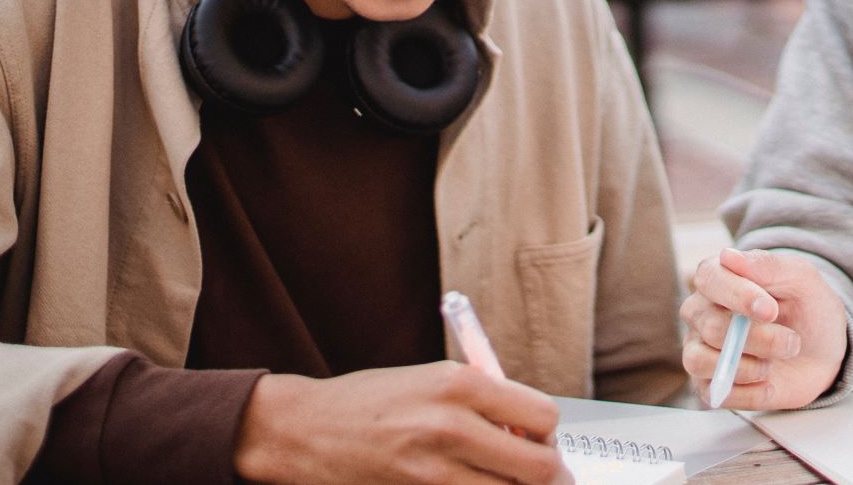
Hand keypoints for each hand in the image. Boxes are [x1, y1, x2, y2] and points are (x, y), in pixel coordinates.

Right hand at [232, 361, 568, 484]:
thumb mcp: (433, 378)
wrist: (306, 429)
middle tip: (535, 470)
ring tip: (498, 477)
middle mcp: (452, 426)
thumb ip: (487, 399)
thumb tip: (538, 430)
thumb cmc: (375, 400)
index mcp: (461, 384)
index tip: (536, 437)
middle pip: (539, 467)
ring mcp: (433, 472)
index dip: (546, 432)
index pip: (543, 417)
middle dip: (545, 471)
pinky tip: (468, 484)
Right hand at [680, 248, 847, 410]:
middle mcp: (702, 312)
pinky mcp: (709, 384)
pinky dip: (749, 392)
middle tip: (791, 342)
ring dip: (746, 367)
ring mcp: (701, 349)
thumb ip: (769, 266)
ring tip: (775, 363)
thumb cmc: (807, 308)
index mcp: (720, 277)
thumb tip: (729, 256)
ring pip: (700, 361)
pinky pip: (714, 393)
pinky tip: (770, 383)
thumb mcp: (802, 279)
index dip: (738, 295)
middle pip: (710, 326)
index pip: (709, 279)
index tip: (770, 310)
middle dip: (757, 338)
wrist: (821, 350)